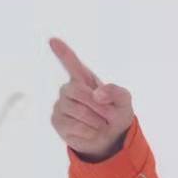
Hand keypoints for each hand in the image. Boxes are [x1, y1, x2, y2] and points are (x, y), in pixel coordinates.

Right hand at [49, 38, 133, 160]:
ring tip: (101, 124)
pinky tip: (92, 132)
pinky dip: (89, 131)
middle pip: (77, 91)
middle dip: (98, 106)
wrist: (111, 138)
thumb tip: (97, 94)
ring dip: (96, 120)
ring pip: (77, 110)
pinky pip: (73, 125)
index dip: (63, 51)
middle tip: (110, 115)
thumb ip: (116, 92)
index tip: (53, 40)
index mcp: (85, 79)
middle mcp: (69, 89)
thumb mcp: (124, 101)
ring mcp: (61, 104)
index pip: (71, 62)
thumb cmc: (116, 114)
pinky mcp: (57, 120)